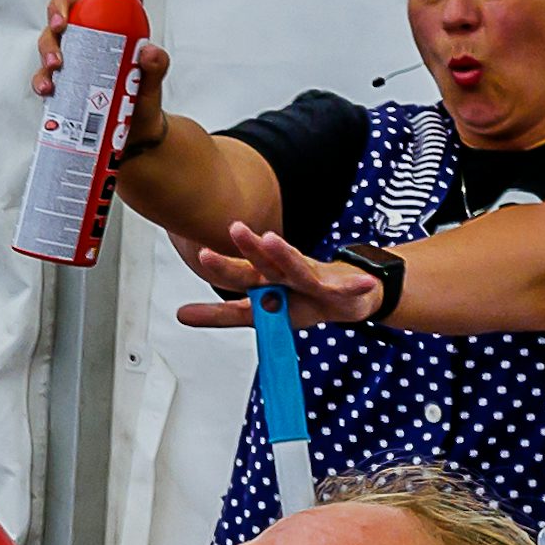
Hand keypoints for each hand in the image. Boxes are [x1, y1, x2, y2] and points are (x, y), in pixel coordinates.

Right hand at [32, 0, 173, 157]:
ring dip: (47, 51)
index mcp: (110, 31)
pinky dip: (41, 81)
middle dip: (56, 17)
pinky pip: (43, 77)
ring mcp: (70, 63)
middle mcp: (85, 42)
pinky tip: (47, 89)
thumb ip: (157, 65)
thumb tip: (150, 52)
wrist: (133, 135)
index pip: (97, 1)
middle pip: (63, 17)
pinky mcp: (59, 85)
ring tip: (56, 66)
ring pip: (48, 45)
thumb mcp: (154, 82)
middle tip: (61, 28)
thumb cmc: (142, 100)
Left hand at [176, 221, 387, 327]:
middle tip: (234, 229)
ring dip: (286, 254)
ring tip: (271, 240)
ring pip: (298, 267)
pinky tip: (364, 281)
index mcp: (264, 281)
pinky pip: (347, 288)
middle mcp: (284, 274)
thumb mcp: (259, 314)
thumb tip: (180, 314)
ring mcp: (313, 278)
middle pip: (263, 264)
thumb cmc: (301, 301)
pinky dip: (355, 284)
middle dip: (249, 249)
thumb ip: (221, 314)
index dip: (220, 266)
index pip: (237, 275)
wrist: (347, 295)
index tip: (201, 253)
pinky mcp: (340, 287)